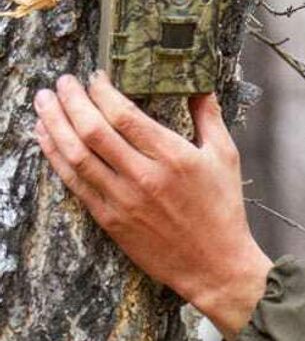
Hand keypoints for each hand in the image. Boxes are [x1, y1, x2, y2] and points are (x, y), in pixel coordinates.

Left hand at [32, 72, 272, 338]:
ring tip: (43, 102)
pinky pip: (74, 182)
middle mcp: (144, 176)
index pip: (125, 115)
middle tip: (61, 82)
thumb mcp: (226, 158)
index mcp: (174, 156)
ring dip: (54, 124)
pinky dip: (55, 157)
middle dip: (71, 101)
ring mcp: (123, 199)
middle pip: (94, 130)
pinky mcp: (110, 219)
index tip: (94, 77)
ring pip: (76, 154)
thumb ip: (209, 118)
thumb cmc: (223, 209)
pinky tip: (45, 138)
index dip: (102, 91)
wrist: (214, 264)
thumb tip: (200, 87)